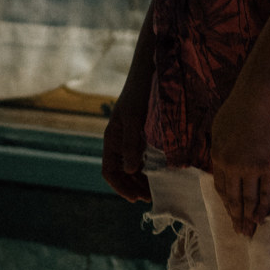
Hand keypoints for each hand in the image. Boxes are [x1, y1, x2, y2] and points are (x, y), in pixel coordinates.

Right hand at [101, 81, 150, 202]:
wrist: (148, 71)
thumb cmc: (139, 93)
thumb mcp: (134, 119)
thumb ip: (131, 144)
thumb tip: (131, 170)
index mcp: (112, 139)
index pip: (110, 171)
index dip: (120, 186)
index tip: (135, 198)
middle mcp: (119, 141)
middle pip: (121, 172)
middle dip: (133, 186)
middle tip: (150, 197)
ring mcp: (131, 138)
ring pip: (132, 166)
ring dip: (141, 179)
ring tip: (155, 189)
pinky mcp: (142, 133)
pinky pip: (142, 156)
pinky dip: (148, 167)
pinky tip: (160, 172)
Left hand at [208, 86, 269, 236]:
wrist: (259, 98)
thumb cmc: (239, 107)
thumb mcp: (220, 127)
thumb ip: (220, 145)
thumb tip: (222, 159)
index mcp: (218, 157)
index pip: (221, 187)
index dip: (226, 202)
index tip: (229, 212)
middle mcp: (232, 167)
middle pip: (233, 197)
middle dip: (235, 216)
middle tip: (238, 231)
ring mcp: (251, 168)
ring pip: (249, 199)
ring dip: (248, 217)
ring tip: (249, 231)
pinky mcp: (269, 166)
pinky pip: (266, 193)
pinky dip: (263, 208)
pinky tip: (261, 218)